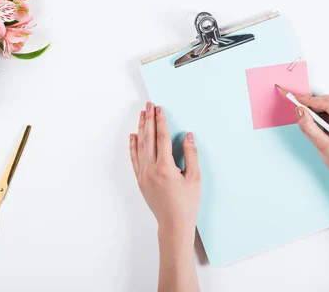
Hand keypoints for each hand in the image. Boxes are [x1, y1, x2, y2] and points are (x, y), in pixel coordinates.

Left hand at [129, 102, 200, 237]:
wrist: (173, 223)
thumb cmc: (187, 203)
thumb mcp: (195, 178)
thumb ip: (191, 155)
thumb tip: (188, 135)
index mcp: (165, 167)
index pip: (162, 138)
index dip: (161, 122)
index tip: (159, 109)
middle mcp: (151, 169)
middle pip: (149, 138)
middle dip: (149, 120)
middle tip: (149, 105)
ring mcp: (143, 175)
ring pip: (140, 146)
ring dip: (141, 128)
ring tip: (142, 114)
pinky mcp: (140, 180)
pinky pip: (134, 159)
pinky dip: (133, 146)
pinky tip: (133, 136)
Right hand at [296, 94, 328, 187]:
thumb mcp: (322, 145)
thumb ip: (309, 127)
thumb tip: (300, 111)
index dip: (310, 101)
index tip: (296, 99)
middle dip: (316, 102)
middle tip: (300, 105)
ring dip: (321, 105)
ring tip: (307, 113)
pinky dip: (327, 110)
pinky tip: (318, 118)